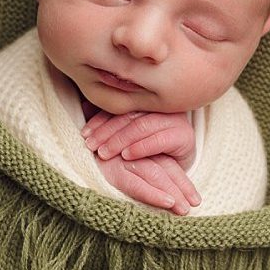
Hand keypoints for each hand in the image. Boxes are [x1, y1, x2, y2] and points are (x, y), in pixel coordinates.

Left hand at [82, 110, 196, 169]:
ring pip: (142, 126)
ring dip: (120, 140)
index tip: (84, 133)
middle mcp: (161, 106)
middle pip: (129, 115)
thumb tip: (84, 107)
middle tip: (90, 145)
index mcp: (146, 100)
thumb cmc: (148, 149)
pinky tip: (127, 155)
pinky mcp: (185, 136)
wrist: (177, 169)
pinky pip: (160, 140)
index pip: (119, 107)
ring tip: (104, 153)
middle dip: (106, 131)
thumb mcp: (125, 135)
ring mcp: (175, 119)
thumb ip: (108, 120)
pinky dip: (141, 147)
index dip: (100, 119)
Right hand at [95, 153, 200, 214]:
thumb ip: (134, 166)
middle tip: (195, 205)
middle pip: (164, 169)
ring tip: (186, 209)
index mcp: (136, 148)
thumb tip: (159, 190)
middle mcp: (132, 153)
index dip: (181, 181)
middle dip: (181, 188)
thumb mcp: (115, 157)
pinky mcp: (111, 171)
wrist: (70, 145)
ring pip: (156, 176)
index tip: (195, 199)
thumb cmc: (92, 154)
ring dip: (173, 193)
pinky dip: (153, 193)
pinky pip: (136, 185)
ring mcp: (122, 161)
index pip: (165, 165)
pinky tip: (168, 202)